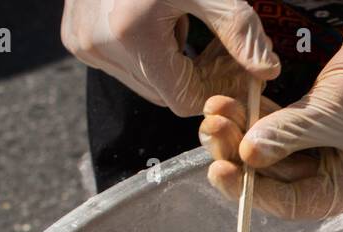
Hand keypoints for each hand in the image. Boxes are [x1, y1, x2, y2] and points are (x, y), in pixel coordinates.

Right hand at [61, 0, 279, 116]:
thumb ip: (239, 30)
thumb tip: (268, 70)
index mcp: (129, 35)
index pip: (182, 100)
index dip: (212, 88)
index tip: (232, 67)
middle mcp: (98, 45)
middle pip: (162, 94)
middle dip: (193, 75)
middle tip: (215, 46)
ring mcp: (82, 42)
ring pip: (143, 81)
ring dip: (168, 62)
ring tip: (177, 21)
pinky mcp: (74, 36)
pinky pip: (122, 63)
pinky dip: (144, 50)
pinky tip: (152, 19)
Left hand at [200, 0, 342, 218]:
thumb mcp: (335, 111)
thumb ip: (288, 135)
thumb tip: (244, 156)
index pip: (296, 202)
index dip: (255, 190)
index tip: (219, 169)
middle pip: (283, 178)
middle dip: (243, 155)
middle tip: (211, 131)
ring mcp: (336, 148)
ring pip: (279, 151)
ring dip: (246, 132)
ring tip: (216, 109)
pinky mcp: (326, 122)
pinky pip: (285, 128)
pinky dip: (261, 117)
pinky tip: (235, 102)